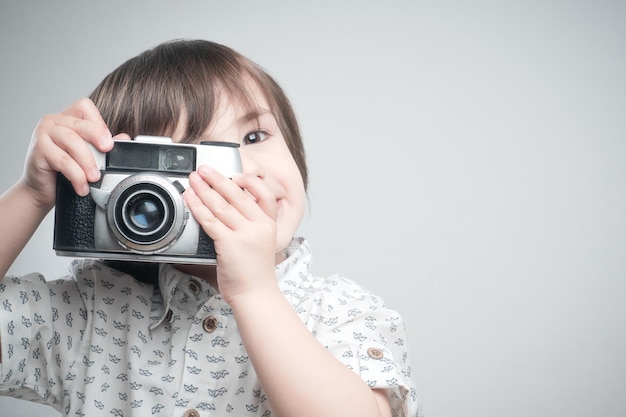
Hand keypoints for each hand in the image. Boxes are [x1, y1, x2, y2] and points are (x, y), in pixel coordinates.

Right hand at [22, 98, 128, 208]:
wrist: (41, 189)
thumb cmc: (64, 169)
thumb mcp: (86, 154)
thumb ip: (103, 144)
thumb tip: (125, 138)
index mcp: (67, 118)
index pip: (84, 107)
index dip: (98, 122)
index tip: (108, 142)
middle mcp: (53, 122)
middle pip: (80, 124)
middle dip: (97, 138)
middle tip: (107, 152)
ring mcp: (43, 134)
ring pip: (72, 141)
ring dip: (88, 161)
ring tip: (95, 177)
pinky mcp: (38, 150)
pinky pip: (62, 160)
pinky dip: (76, 175)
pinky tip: (82, 185)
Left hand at [183, 165, 278, 302]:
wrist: (255, 295)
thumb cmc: (255, 273)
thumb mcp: (263, 243)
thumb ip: (251, 224)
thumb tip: (229, 206)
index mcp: (269, 224)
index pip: (264, 194)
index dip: (249, 181)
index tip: (235, 176)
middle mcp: (259, 226)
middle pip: (238, 195)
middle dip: (218, 179)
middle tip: (204, 170)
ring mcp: (244, 234)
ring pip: (221, 205)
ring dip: (204, 189)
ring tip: (193, 180)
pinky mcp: (228, 243)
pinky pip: (210, 220)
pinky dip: (197, 207)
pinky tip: (190, 199)